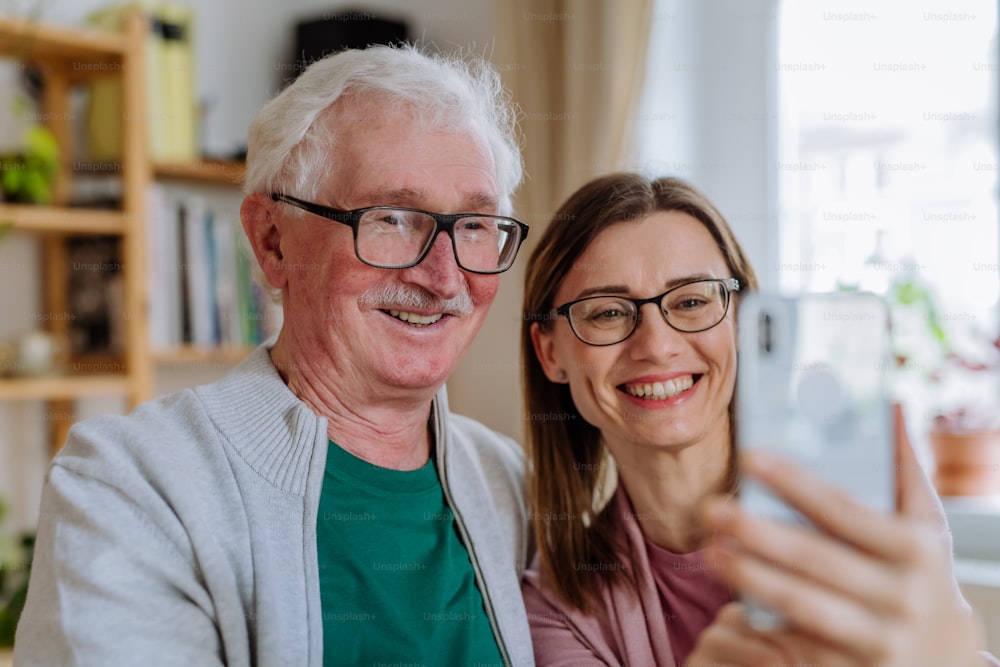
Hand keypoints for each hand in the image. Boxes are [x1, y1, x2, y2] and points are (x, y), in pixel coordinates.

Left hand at [702, 407, 984, 666]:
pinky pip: (797, 640)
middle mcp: (900, 595)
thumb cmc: (922, 574)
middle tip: (713, 508)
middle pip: (814, 558)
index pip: (843, 509)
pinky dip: (762, 617)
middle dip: (757, 531)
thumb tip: (892, 404)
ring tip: (710, 550)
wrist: (943, 661)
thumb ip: (905, 466)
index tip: (749, 456)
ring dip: (748, 575)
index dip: (794, 482)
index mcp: (915, 548)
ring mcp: (877, 638)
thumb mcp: (926, 524)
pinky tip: (730, 597)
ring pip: (799, 603)